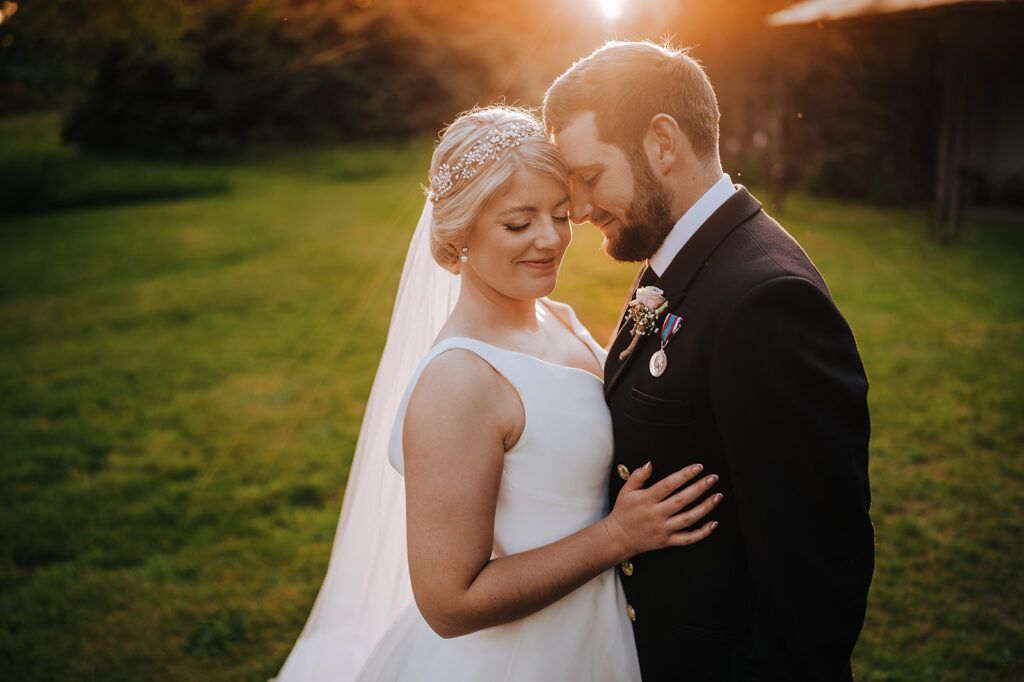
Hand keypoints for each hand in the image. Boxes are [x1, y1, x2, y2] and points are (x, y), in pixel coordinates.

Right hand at [603, 462, 721, 559]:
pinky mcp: (667, 541)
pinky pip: (687, 539)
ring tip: (717, 496)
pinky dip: (702, 533)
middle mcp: (656, 514)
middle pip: (682, 500)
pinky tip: (713, 523)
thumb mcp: (625, 491)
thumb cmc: (623, 512)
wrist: (618, 538)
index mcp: (646, 500)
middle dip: (700, 488)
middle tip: (713, 478)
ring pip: (688, 519)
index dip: (684, 475)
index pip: (668, 485)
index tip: (697, 467)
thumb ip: (637, 476)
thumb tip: (649, 464)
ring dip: (705, 508)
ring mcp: (663, 529)